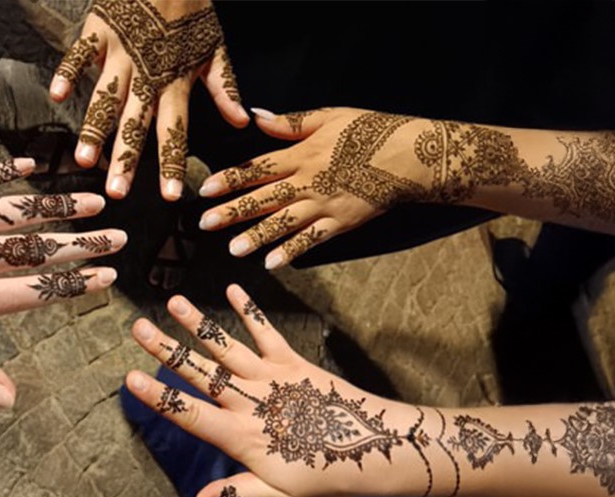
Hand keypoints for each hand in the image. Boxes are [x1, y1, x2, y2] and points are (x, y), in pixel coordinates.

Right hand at [49, 0, 249, 200]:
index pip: (174, 130)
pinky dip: (68, 72)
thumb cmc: (192, 10)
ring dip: (94, 128)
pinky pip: (79, 54)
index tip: (171, 194)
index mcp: (176, 81)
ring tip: (84, 159)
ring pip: (105, 96)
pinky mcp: (99, 30)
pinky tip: (57, 96)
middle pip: (135, 123)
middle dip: (126, 158)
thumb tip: (242, 123)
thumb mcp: (215, 48)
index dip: (172, 162)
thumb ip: (225, 88)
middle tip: (117, 192)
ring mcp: (121, 52)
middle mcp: (147, 74)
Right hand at [125, 285, 433, 496]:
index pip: (191, 414)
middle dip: (166, 350)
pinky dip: (249, 311)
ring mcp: (272, 377)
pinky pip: (266, 332)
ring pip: (226, 348)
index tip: (131, 377)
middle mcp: (251, 401)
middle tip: (138, 327)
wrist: (378, 447)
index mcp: (242, 436)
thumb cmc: (326, 476)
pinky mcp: (293, 361)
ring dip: (198, 324)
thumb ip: (235, 493)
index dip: (159, 397)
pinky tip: (233, 290)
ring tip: (173, 302)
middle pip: (199, 373)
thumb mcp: (279, 494)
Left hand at [197, 108, 435, 268]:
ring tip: (233, 249)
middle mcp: (308, 182)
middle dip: (232, 211)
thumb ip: (290, 122)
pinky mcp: (341, 222)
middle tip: (205, 223)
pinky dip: (292, 251)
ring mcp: (324, 205)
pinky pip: (312, 239)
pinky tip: (272, 263)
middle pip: (264, 198)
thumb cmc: (369, 131)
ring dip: (257, 236)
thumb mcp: (328, 116)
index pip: (258, 168)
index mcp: (301, 155)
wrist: (409, 156)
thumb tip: (256, 116)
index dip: (230, 179)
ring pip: (284, 223)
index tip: (206, 189)